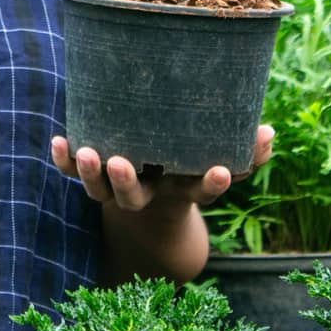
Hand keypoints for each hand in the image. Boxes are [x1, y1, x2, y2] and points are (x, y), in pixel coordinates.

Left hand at [50, 125, 274, 212]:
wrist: (154, 199)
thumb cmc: (190, 166)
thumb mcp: (218, 160)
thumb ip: (246, 152)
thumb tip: (269, 131)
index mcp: (182, 190)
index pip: (201, 191)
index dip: (211, 183)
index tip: (219, 170)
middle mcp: (148, 195)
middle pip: (133, 197)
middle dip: (125, 182)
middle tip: (119, 163)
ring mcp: (117, 190)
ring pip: (100, 191)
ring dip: (92, 173)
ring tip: (88, 152)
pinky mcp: (94, 180)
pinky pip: (74, 174)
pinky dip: (65, 161)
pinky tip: (60, 140)